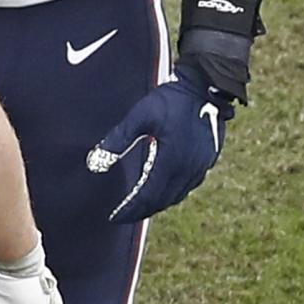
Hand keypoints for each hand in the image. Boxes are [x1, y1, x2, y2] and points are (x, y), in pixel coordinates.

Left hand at [87, 76, 230, 223]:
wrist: (206, 85)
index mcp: (171, 160)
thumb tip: (95, 165)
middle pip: (163, 200)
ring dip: (158, 204)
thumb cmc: (170, 100)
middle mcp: (189, 167)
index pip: (147, 196)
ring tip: (140, 208)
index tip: (114, 217)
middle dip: (142, 211)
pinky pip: (189, 184)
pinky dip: (173, 193)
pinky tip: (162, 191)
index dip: (130, 209)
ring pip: (178, 195)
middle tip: (124, 216)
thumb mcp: (138, 118)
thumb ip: (117, 141)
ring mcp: (202, 164)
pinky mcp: (208, 158)